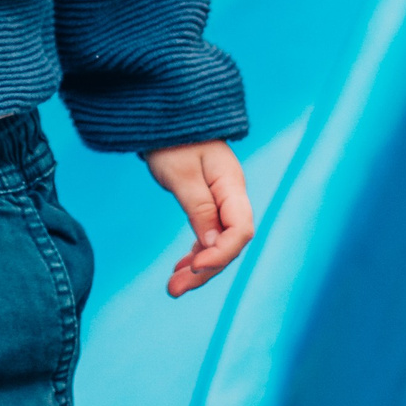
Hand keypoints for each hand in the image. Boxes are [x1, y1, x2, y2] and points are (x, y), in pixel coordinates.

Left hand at [146, 139, 253, 296]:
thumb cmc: (172, 140)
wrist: (165, 117)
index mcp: (232, 185)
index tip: (194, 267)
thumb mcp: (181, 174)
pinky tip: (180, 269)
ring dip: (198, 267)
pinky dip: (195, 254)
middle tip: (174, 289)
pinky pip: (208, 236)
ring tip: (173, 288)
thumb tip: (213, 245)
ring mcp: (222, 201)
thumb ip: (199, 208)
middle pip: (229, 243)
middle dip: (205, 269)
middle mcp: (232, 196)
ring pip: (218, 244)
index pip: (240, 230)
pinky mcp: (209, 204)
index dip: (220, 254)